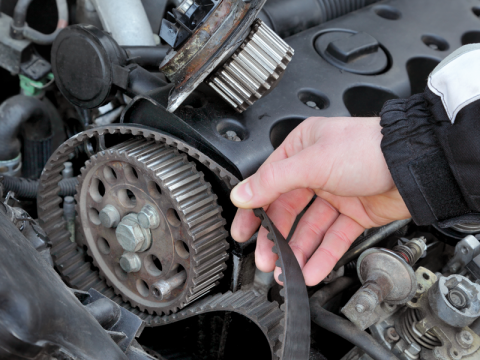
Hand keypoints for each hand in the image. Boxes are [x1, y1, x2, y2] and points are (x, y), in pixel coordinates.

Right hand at [230, 116, 410, 285]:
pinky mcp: (354, 214)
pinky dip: (322, 255)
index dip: (253, 209)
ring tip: (288, 271)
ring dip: (298, 252)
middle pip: (287, 210)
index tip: (242, 231)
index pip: (268, 183)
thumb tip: (242, 194)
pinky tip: (312, 270)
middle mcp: (315, 171)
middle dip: (276, 238)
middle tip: (266, 259)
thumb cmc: (368, 148)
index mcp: (301, 149)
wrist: (415, 164)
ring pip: (309, 229)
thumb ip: (273, 181)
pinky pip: (333, 238)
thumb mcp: (312, 161)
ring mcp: (335, 193)